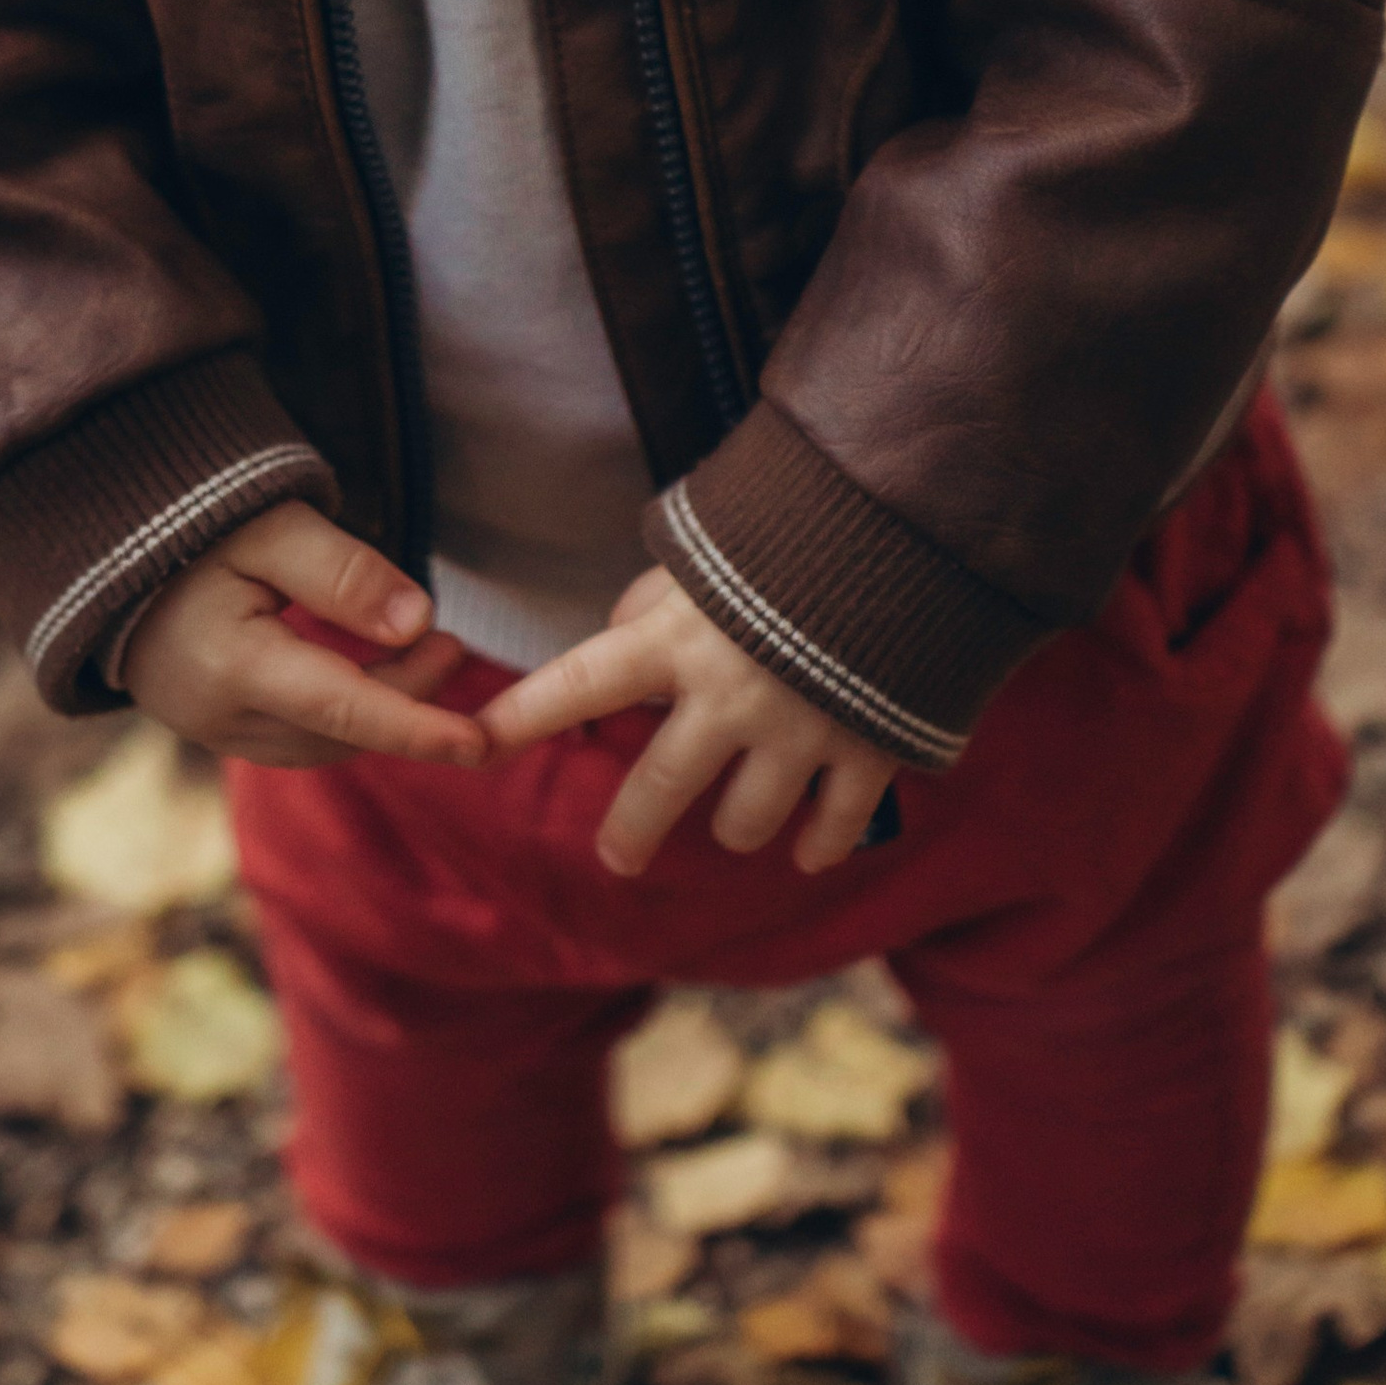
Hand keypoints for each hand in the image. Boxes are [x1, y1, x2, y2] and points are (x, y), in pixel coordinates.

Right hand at [121, 500, 490, 770]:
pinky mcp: (216, 730)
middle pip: (341, 731)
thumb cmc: (187, 527)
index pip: (343, 707)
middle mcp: (219, 717)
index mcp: (230, 665)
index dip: (415, 725)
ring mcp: (212, 732)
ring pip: (322, 744)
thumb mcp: (268, 527)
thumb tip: (417, 624)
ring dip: (381, 707)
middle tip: (452, 643)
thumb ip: (343, 574)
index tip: (477, 741)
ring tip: (427, 650)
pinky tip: (369, 670)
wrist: (97, 550)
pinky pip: (298, 739)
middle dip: (409, 699)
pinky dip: (346, 714)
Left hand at [477, 565, 895, 875]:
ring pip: (745, 821)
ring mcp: (798, 730)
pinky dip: (819, 844)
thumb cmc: (793, 525)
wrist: (911, 526)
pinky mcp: (866, 748)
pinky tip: (806, 853)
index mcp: (678, 638)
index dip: (525, 714)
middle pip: (662, 789)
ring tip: (732, 824)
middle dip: (631, 832)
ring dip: (735, 826)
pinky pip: (834, 826)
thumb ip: (654, 601)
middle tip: (617, 859)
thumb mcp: (704, 550)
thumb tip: (620, 636)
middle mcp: (727, 696)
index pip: (579, 682)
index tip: (474, 742)